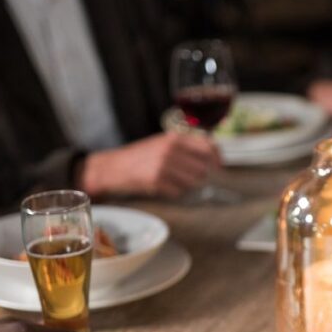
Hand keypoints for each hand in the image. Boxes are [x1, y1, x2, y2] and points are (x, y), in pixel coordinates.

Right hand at [79, 133, 220, 198]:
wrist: (112, 167)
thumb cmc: (139, 157)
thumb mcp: (162, 144)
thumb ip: (184, 148)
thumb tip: (212, 159)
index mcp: (174, 138)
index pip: (208, 146)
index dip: (217, 159)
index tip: (219, 168)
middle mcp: (171, 149)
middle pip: (203, 168)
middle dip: (200, 177)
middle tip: (189, 179)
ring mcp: (164, 165)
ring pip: (193, 182)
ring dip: (188, 186)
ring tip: (174, 183)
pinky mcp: (157, 180)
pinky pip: (179, 192)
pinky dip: (175, 193)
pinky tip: (164, 188)